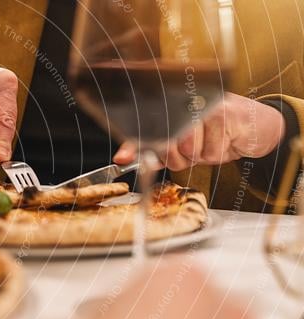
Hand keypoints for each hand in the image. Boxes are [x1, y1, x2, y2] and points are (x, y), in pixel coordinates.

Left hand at [113, 93, 285, 170]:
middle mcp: (186, 99)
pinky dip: (218, 154)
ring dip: (200, 156)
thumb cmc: (215, 131)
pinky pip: (212, 153)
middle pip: (167, 144)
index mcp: (171, 102)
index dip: (133, 144)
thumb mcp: (179, 141)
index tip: (120, 158)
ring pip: (189, 151)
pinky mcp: (227, 115)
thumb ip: (150, 149)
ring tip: (210, 142)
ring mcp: (206, 106)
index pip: (145, 125)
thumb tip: (120, 159)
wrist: (256, 125)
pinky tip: (225, 140)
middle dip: (177, 157)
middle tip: (191, 150)